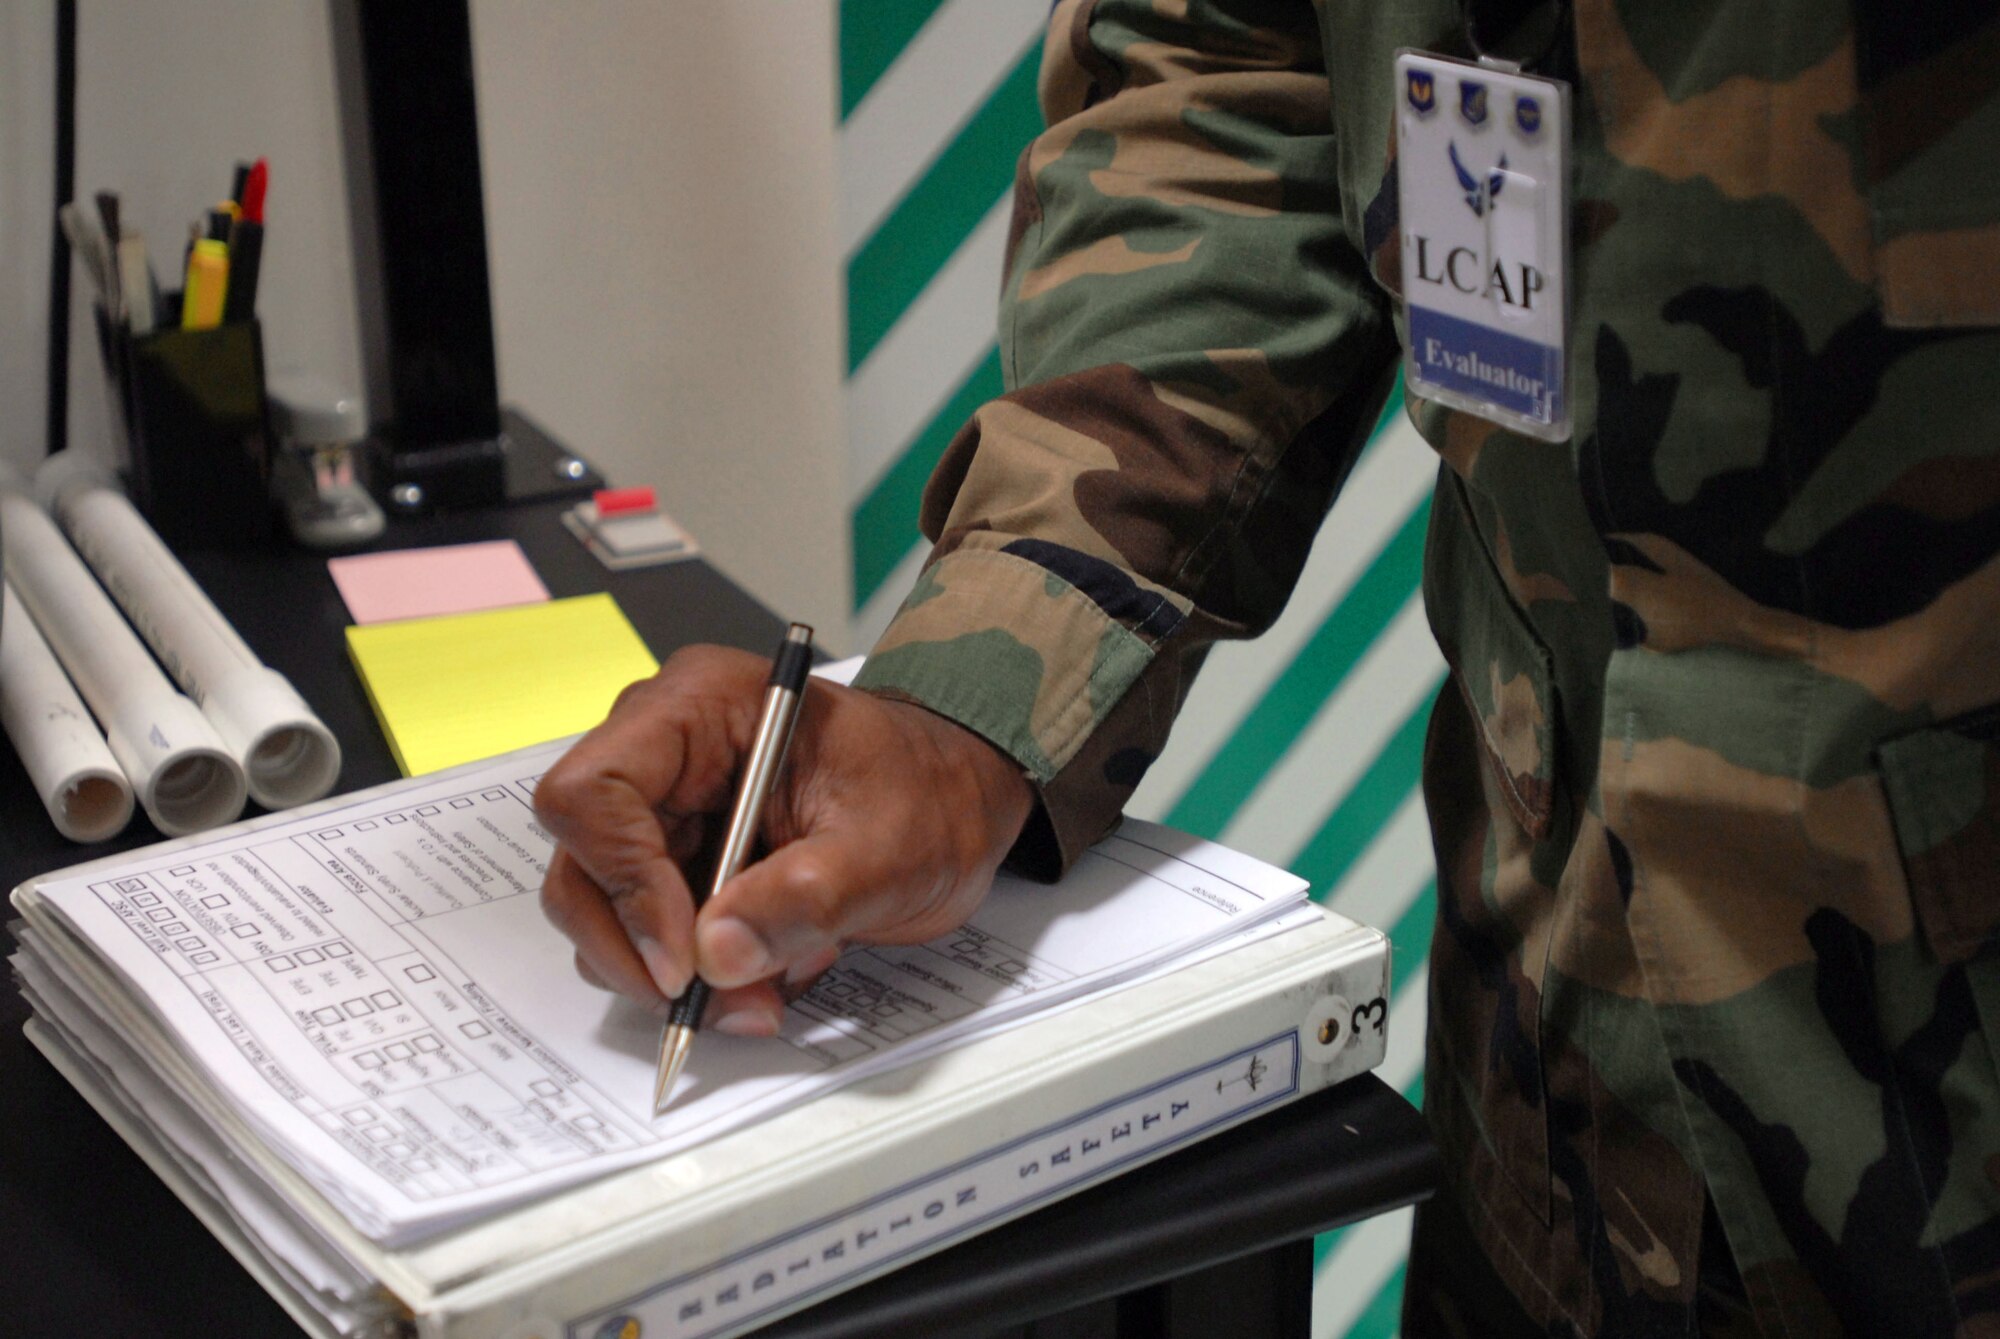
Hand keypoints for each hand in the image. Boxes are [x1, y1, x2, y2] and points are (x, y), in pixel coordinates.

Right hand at [533, 644, 1034, 1035]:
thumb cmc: (931, 791)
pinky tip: (772, 970)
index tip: (683, 955)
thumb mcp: (891, 848)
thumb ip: (808, 897)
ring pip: (607, 911)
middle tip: (719, 1002)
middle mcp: (665, 751)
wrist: (959, 798)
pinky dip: (702, 974)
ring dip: (677, 973)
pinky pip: (652, 935)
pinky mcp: (681, 861)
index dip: (621, 879)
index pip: (594, 789)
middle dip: (643, 949)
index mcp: (703, 706)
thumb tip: (717, 953)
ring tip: (767, 989)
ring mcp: (668, 810)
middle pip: (583, 861)